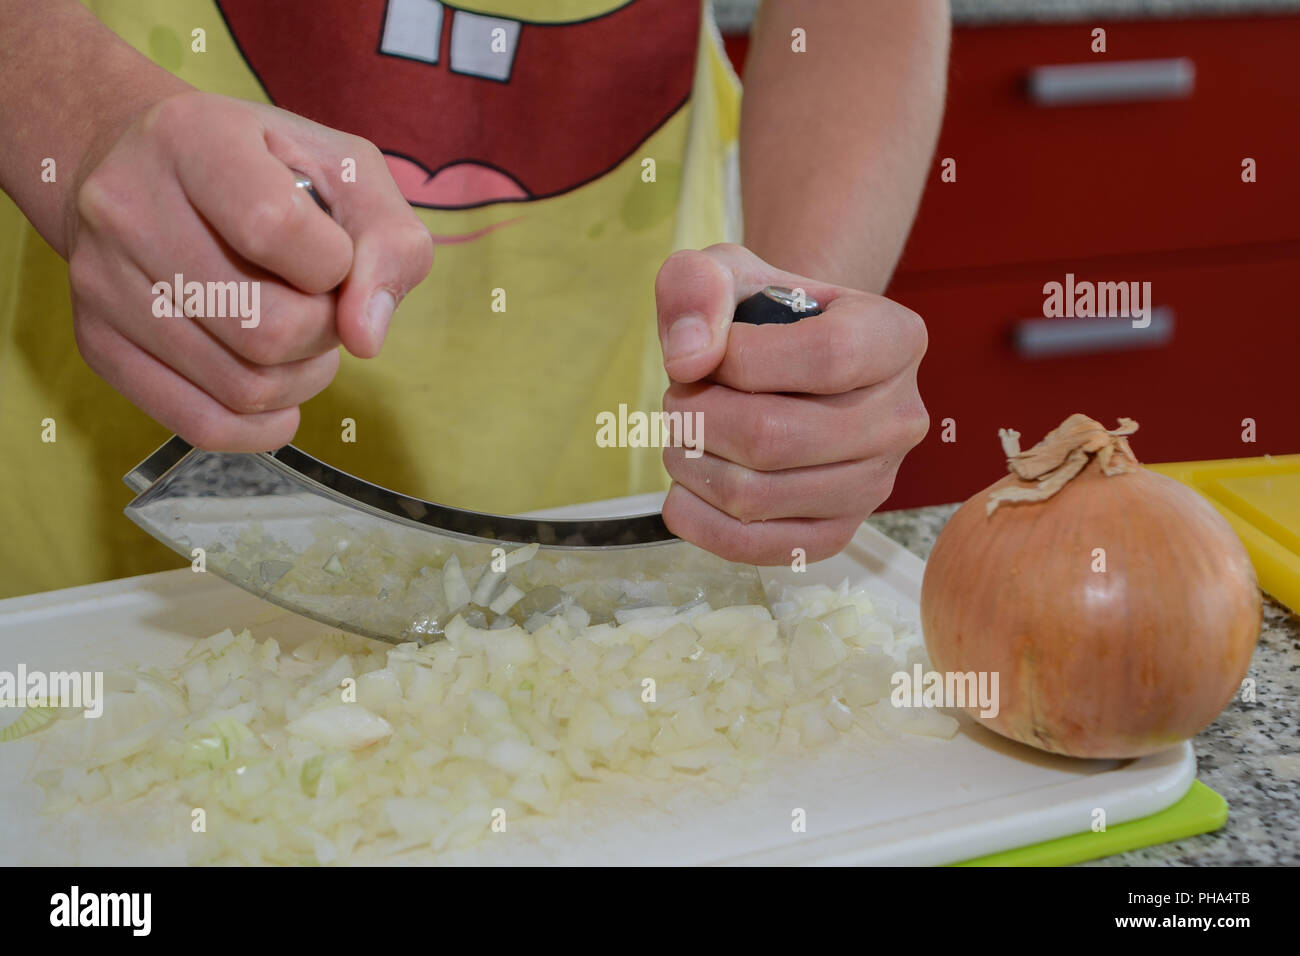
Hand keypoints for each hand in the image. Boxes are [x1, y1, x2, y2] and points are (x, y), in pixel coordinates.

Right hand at [67, 90, 432, 450]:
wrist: (142, 168)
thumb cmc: (264, 170)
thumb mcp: (345, 171)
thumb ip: (389, 241)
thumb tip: (366, 336)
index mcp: (188, 138)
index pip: (277, 229)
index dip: (335, 265)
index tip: (333, 255)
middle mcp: (125, 206)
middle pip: (266, 329)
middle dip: (324, 332)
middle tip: (321, 304)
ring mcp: (101, 281)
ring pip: (243, 386)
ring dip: (301, 377)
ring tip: (298, 334)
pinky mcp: (97, 343)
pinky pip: (203, 425)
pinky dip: (263, 425)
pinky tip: (279, 388)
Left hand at [655, 244, 928, 565]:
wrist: (784, 362)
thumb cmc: (760, 314)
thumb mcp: (726, 270)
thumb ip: (697, 288)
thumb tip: (689, 360)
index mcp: (896, 339)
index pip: (825, 357)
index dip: (741, 359)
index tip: (710, 353)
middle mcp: (901, 418)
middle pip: (776, 437)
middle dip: (697, 416)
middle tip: (679, 399)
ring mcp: (874, 485)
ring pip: (756, 495)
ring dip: (690, 464)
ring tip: (685, 435)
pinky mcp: (836, 533)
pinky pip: (756, 547)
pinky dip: (698, 520)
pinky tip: (685, 487)